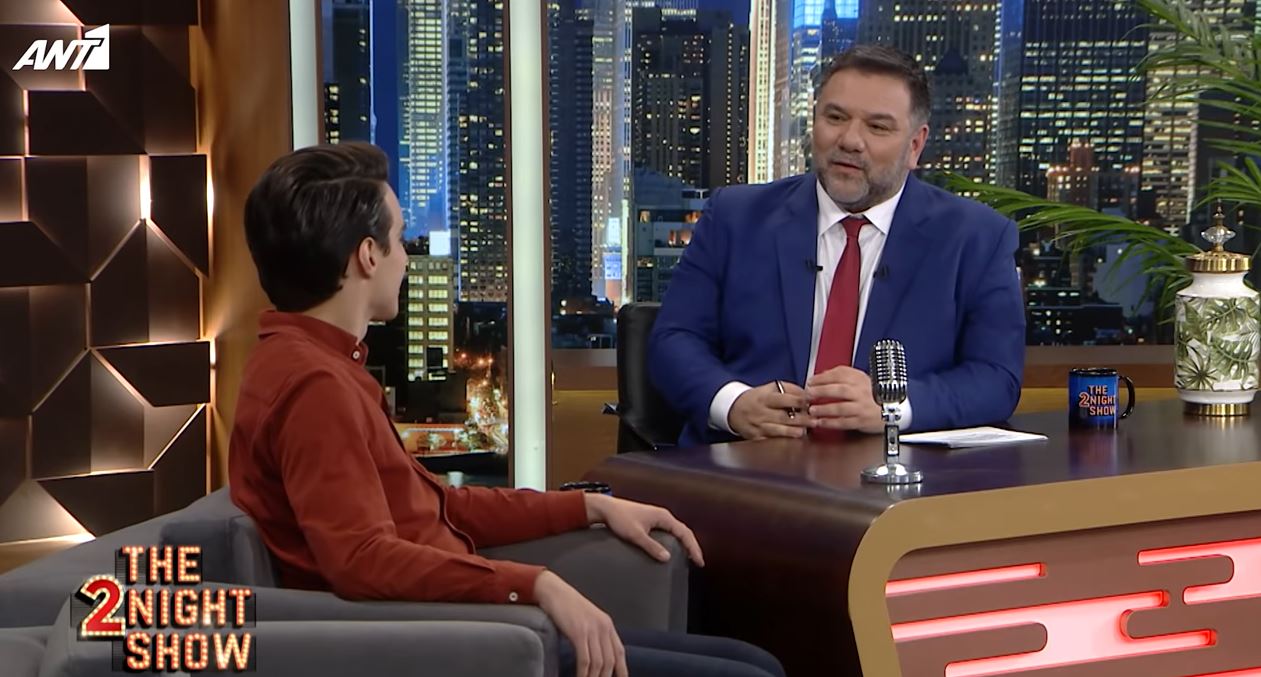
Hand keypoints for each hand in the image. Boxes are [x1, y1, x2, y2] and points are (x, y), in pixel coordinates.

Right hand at [535, 571, 626, 676]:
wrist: (554, 591)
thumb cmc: (567, 606)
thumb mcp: (587, 619)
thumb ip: (595, 634)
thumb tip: (597, 655)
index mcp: (607, 624)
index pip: (619, 652)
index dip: (622, 670)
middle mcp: (603, 627)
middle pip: (610, 661)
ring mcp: (592, 629)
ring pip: (599, 663)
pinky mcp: (579, 632)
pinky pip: (585, 659)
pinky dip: (583, 673)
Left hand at [584, 493, 703, 566]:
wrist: (606, 508)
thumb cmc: (620, 519)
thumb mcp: (636, 535)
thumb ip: (651, 546)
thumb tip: (667, 558)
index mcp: (663, 517)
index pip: (685, 533)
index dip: (694, 548)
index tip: (699, 561)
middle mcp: (663, 516)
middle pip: (683, 531)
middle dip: (692, 546)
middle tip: (698, 562)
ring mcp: (657, 517)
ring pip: (676, 531)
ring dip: (684, 543)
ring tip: (689, 557)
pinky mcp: (650, 521)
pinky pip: (669, 531)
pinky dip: (675, 541)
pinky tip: (673, 549)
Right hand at [728, 381, 814, 439]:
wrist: (733, 410)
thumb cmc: (757, 398)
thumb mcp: (770, 388)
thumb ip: (789, 389)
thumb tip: (807, 395)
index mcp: (765, 398)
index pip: (784, 399)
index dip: (799, 401)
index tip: (811, 402)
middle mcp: (762, 413)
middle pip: (784, 417)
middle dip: (801, 420)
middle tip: (814, 421)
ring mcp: (759, 427)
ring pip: (779, 432)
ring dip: (794, 432)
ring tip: (805, 431)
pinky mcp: (757, 439)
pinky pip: (771, 441)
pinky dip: (783, 442)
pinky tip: (793, 442)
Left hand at [805, 366, 882, 433]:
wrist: (892, 409)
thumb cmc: (871, 393)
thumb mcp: (859, 378)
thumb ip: (841, 375)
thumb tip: (820, 375)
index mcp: (860, 379)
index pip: (840, 374)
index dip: (823, 378)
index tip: (810, 381)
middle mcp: (861, 392)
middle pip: (840, 390)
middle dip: (822, 391)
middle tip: (808, 394)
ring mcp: (862, 407)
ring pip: (842, 407)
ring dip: (825, 409)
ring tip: (812, 410)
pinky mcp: (862, 421)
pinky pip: (844, 422)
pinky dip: (831, 423)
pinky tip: (820, 422)